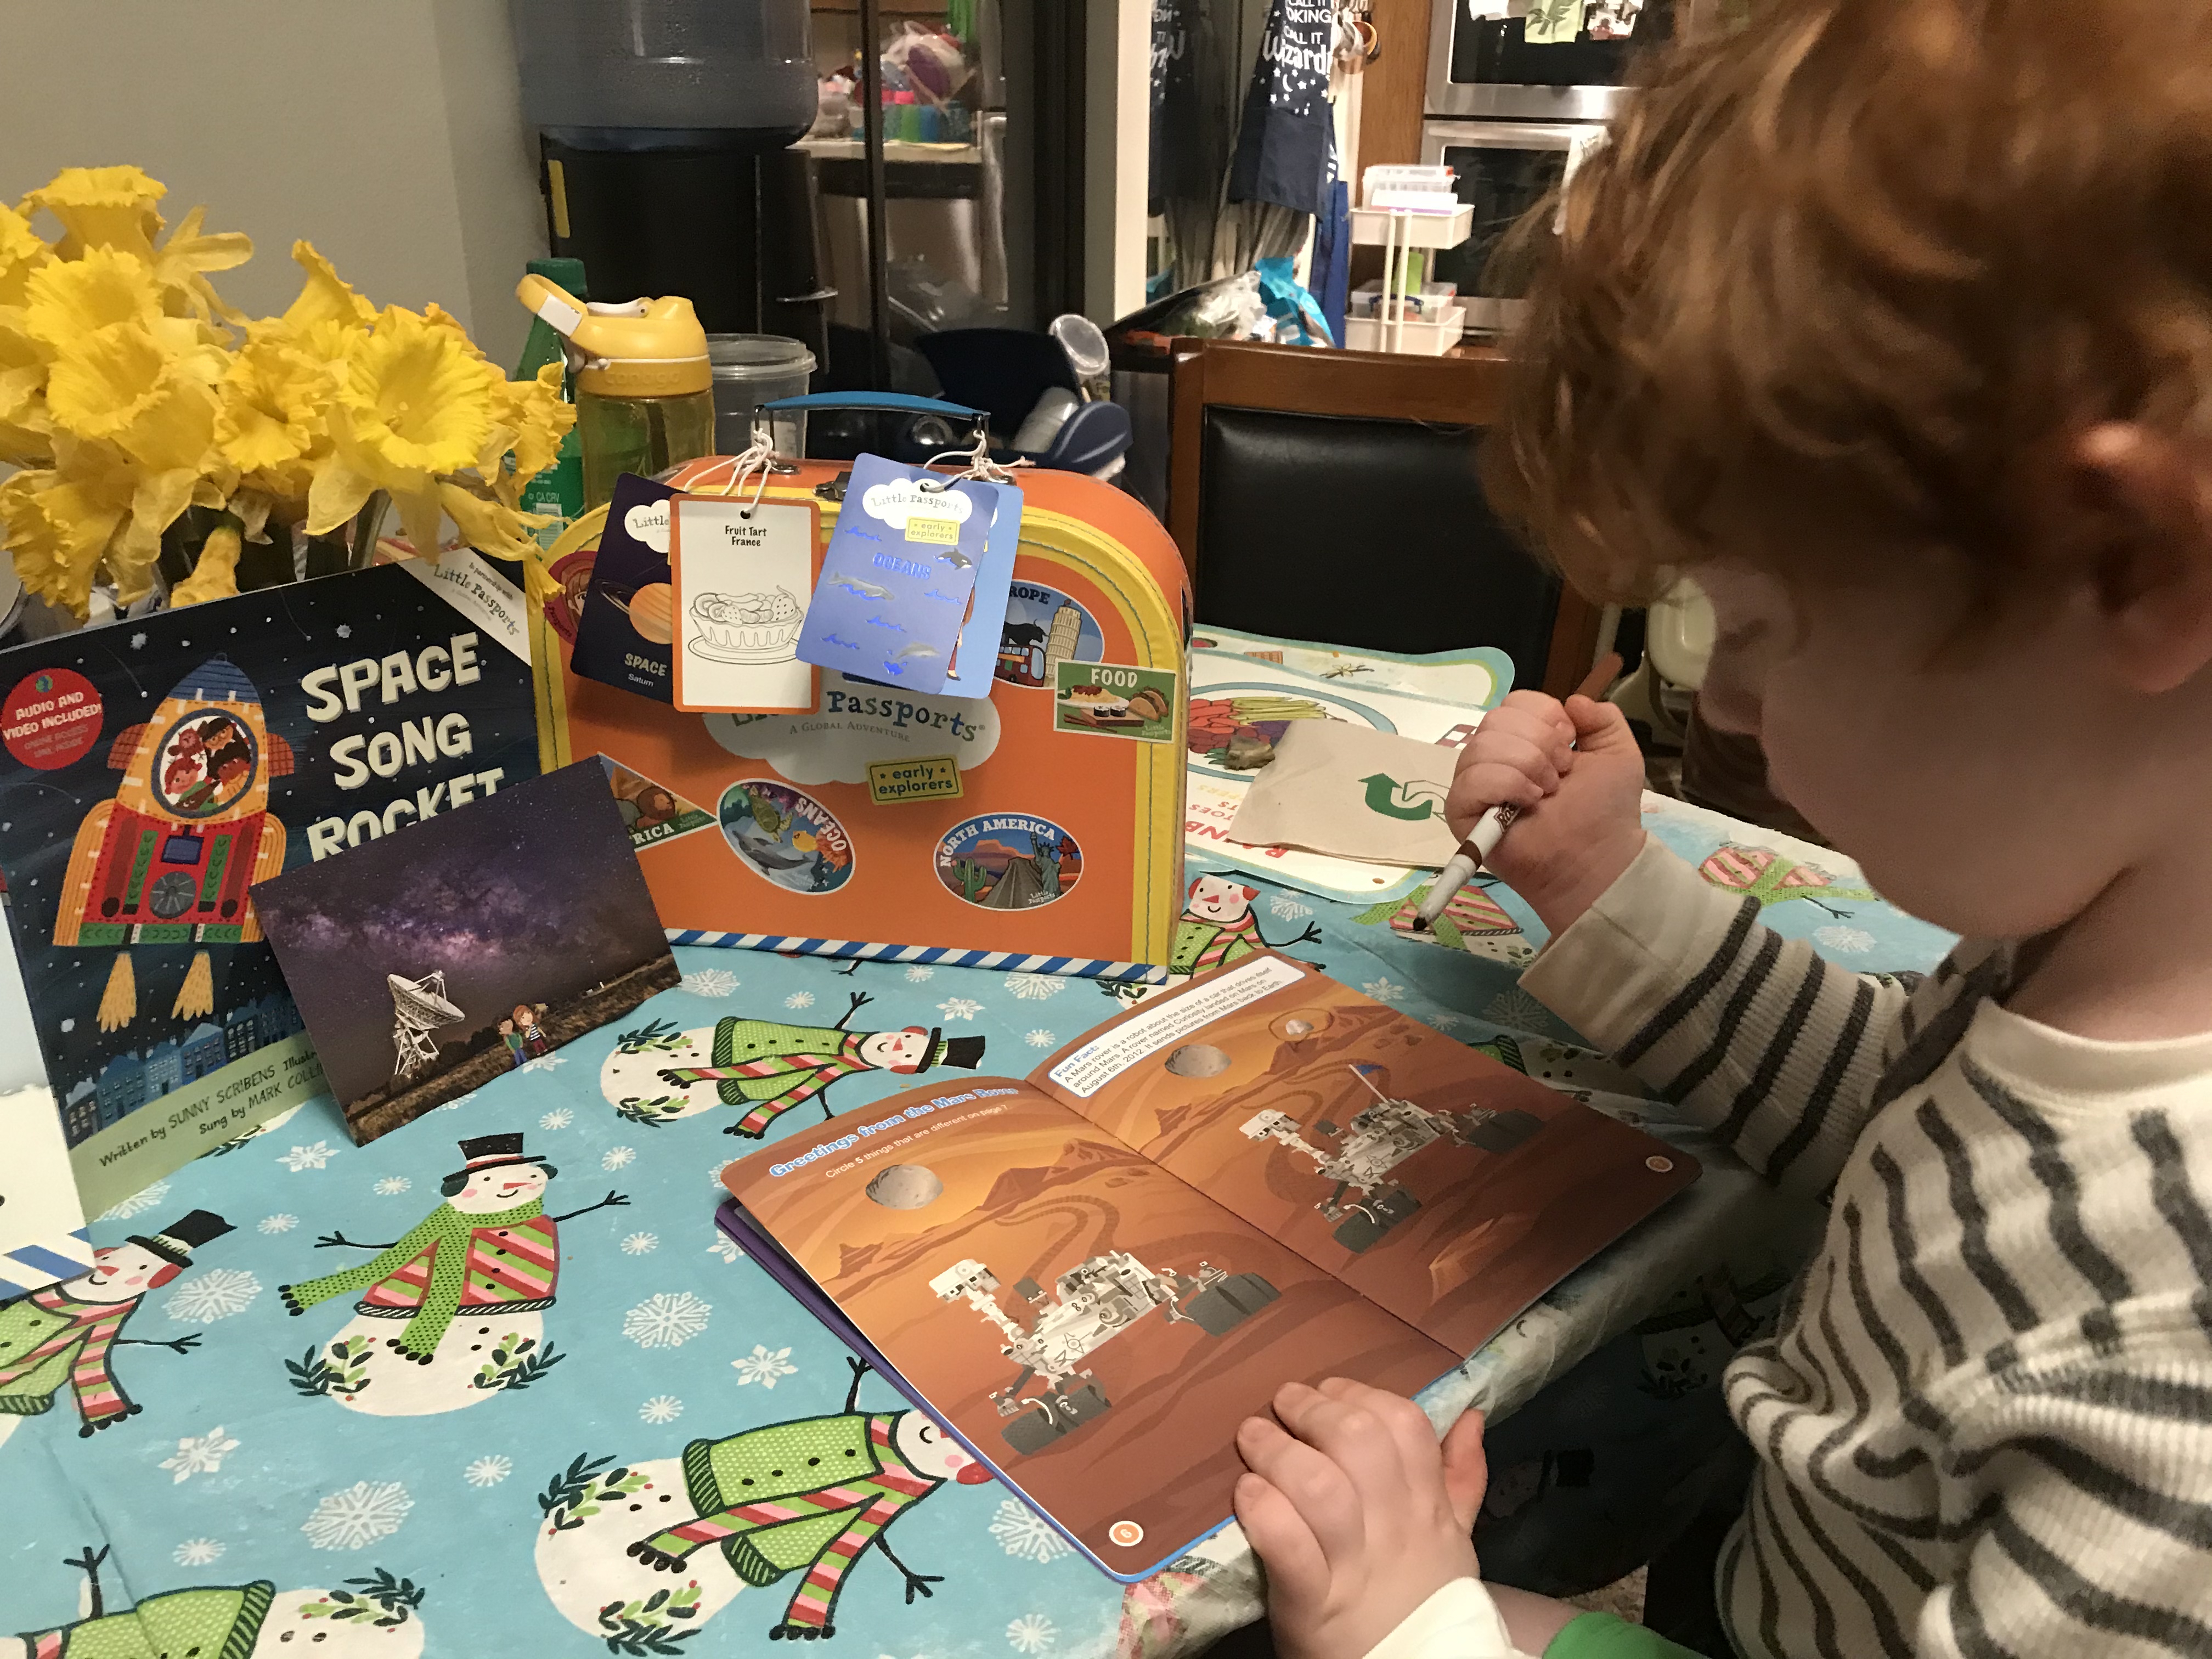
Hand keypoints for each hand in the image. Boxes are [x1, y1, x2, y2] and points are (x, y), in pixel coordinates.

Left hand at [1235, 1380, 1488, 1658]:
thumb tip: (1471, 1416)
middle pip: (1358, 1442)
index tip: (1330, 1391)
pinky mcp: (1310, 1602)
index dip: (1362, 1395)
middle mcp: (1394, 1531)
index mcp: (1428, 1510)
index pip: (1407, 1426)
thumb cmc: (1421, 1600)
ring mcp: (1353, 1567)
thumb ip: (1461, 1478)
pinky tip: (1247, 1493)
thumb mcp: (1454, 1541)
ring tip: (1252, 1438)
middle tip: (1282, 1404)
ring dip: (1277, 1451)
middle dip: (1314, 1410)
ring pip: (1318, 1486)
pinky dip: (1262, 1509)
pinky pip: (1286, 1543)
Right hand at [1445, 691, 1645, 935]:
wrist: (1596, 857)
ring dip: (1526, 766)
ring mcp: (1475, 784)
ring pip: (1482, 745)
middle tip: (1559, 776)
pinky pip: (1471, 779)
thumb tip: (1573, 699)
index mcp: (1525, 740)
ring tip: (1545, 794)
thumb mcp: (1618, 753)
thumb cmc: (1604, 810)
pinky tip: (1527, 803)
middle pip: (1497, 718)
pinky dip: (1506, 784)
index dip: (1545, 717)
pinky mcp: (1461, 812)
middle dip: (1539, 744)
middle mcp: (1495, 757)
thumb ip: (1604, 718)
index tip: (1570, 746)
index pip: (1515, 702)